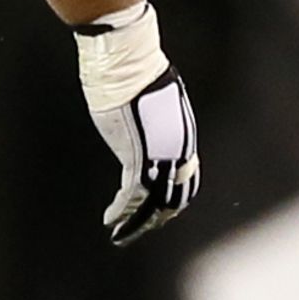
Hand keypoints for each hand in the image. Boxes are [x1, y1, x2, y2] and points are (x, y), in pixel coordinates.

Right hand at [74, 1, 201, 242]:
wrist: (128, 65)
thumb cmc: (139, 74)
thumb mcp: (158, 102)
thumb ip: (160, 120)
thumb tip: (154, 119)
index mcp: (185, 138)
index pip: (187, 178)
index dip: (176, 197)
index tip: (164, 209)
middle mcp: (178, 152)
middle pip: (174, 196)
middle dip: (159, 216)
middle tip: (144, 228)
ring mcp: (159, 158)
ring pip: (152, 203)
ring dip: (138, 222)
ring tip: (123, 233)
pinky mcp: (136, 160)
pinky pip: (131, 197)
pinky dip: (121, 212)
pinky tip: (111, 221)